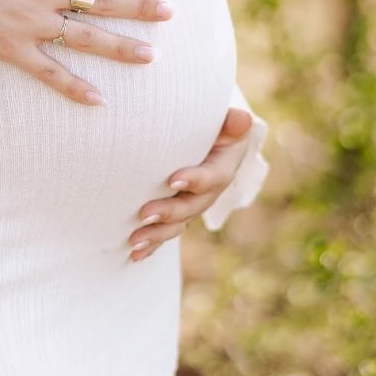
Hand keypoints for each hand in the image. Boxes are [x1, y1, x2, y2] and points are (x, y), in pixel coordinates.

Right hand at [0, 0, 173, 104]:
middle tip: (170, 13)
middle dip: (140, 7)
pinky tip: (99, 100)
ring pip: (84, 38)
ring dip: (120, 47)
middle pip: (102, 0)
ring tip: (152, 56)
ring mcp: (30, 23)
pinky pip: (49, 72)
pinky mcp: (12, 49)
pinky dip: (73, 87)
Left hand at [126, 106, 255, 260]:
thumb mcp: (226, 123)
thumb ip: (231, 122)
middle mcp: (208, 194)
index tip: (173, 179)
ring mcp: (192, 206)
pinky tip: (133, 255)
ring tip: (134, 241)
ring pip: (177, 225)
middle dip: (168, 213)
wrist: (211, 144)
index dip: (195, 180)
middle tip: (145, 214)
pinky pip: (166, 231)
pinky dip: (151, 245)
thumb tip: (242, 120)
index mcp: (221, 170)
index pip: (211, 178)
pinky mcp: (177, 214)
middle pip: (191, 207)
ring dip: (156, 235)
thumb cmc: (215, 128)